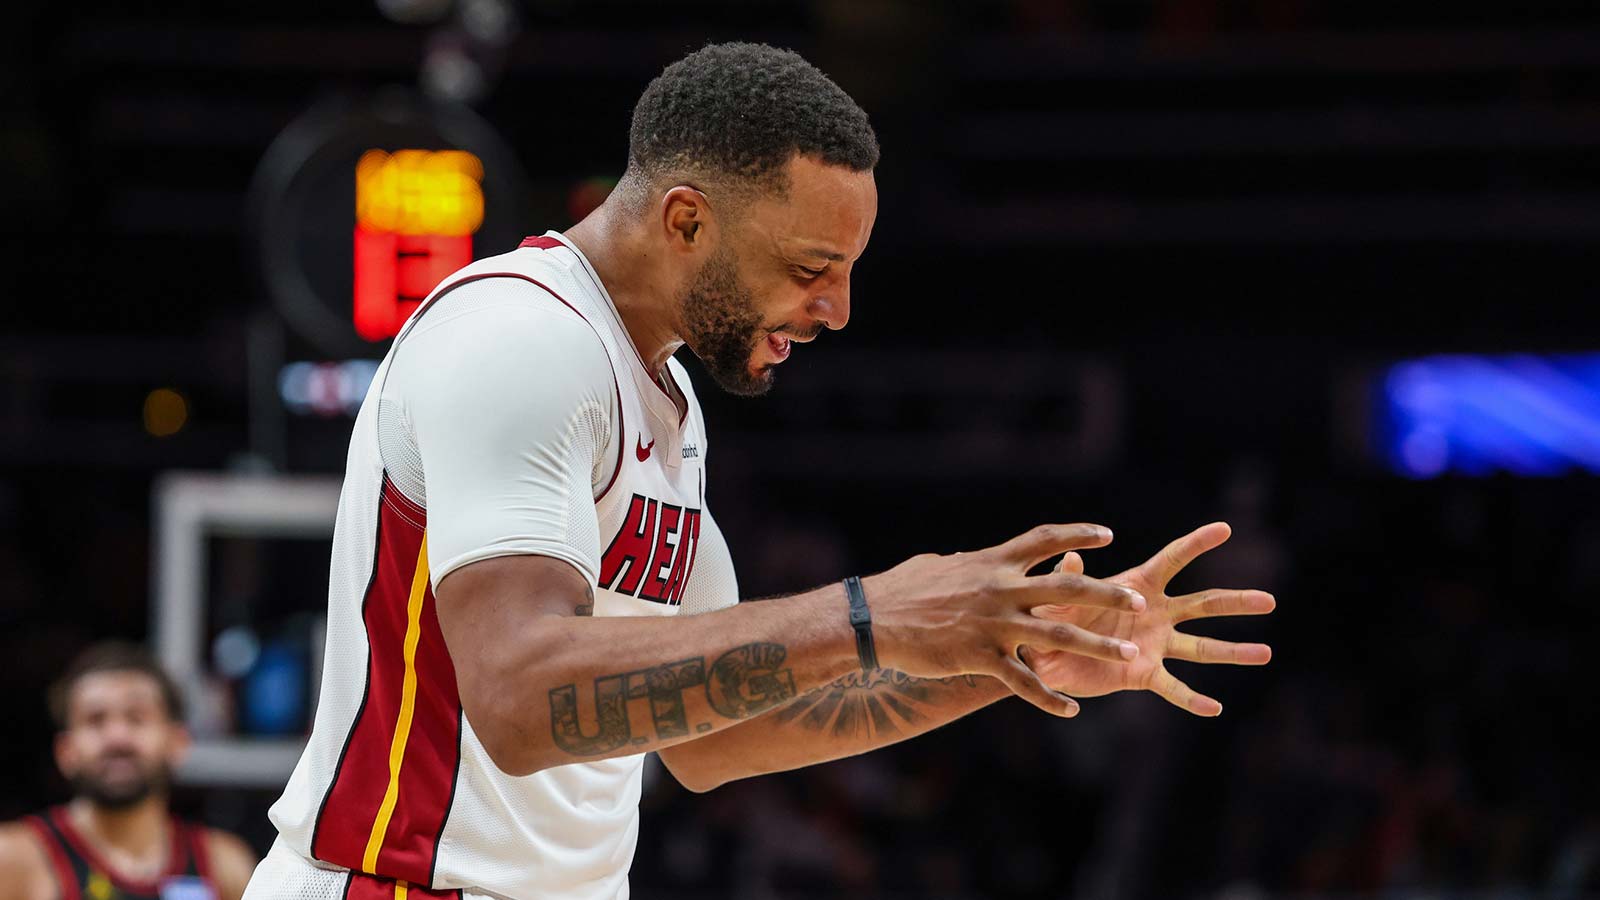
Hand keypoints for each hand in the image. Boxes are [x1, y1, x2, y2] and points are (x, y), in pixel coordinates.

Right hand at [864, 523, 1147, 718]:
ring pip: (1058, 635)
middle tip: (1140, 599)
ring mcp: (993, 624)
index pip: (1044, 539)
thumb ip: (967, 565)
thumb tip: (972, 560)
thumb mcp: (938, 566)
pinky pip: (1023, 681)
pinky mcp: (979, 658)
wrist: (871, 619)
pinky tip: (1070, 709)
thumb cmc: (900, 589)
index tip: (1108, 534)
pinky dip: (1049, 697)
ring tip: (1130, 657)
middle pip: (1066, 586)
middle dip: (1107, 593)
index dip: (1078, 534)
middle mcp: (1000, 589)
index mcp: (992, 561)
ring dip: (1098, 646)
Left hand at [1022, 522, 1274, 716]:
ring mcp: (1154, 645)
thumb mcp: (1059, 597)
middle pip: (1203, 604)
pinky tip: (1216, 708)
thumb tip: (1072, 558)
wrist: (1042, 657)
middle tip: (1269, 601)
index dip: (1196, 543)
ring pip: (1201, 648)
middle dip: (1236, 602)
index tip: (1224, 528)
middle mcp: (1154, 614)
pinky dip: (1193, 700)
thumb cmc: (1050, 617)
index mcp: (1137, 587)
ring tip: (1265, 653)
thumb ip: (1071, 580)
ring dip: (1234, 651)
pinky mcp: (1144, 674)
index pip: (1172, 560)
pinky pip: (1173, 688)